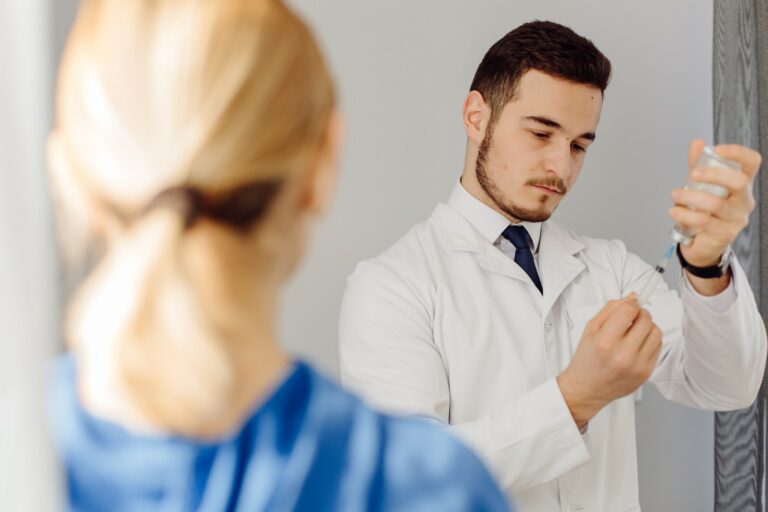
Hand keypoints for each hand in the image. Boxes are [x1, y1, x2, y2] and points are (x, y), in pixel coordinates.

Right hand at [557, 295, 661, 426]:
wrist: (586, 389)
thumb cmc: (586, 359)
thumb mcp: (590, 329)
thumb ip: (610, 309)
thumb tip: (632, 297)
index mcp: (605, 341)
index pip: (629, 310)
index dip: (630, 304)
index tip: (628, 306)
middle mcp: (622, 354)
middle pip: (646, 320)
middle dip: (639, 314)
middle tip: (631, 318)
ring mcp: (637, 365)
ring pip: (656, 332)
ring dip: (647, 327)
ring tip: (635, 332)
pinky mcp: (646, 373)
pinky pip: (658, 347)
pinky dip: (649, 341)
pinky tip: (637, 344)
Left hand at [670, 139, 761, 266]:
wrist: (702, 243)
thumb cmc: (705, 211)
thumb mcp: (701, 186)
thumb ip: (698, 164)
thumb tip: (697, 143)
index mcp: (742, 184)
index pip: (752, 162)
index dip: (738, 153)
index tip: (716, 149)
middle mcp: (744, 200)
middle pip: (739, 182)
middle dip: (714, 175)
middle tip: (692, 174)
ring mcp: (737, 218)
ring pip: (717, 204)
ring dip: (691, 197)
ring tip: (675, 196)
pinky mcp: (725, 234)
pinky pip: (705, 221)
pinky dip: (686, 215)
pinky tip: (674, 211)